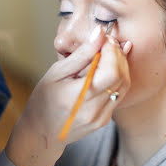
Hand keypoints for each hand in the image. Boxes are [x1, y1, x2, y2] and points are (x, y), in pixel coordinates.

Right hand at [5, 26, 131, 165]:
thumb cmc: (44, 100)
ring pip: (124, 86)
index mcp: (78, 96)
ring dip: (121, 65)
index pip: (110, 71)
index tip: (105, 38)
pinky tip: (109, 67)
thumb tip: (100, 33)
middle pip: (121, 77)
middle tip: (108, 42)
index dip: (112, 51)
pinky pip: (119, 95)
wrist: (41, 132)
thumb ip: (81, 54)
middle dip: (118, 55)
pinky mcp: (105, 120)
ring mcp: (101, 118)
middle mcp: (93, 110)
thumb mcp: (56, 73)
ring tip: (108, 53)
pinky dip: (118, 78)